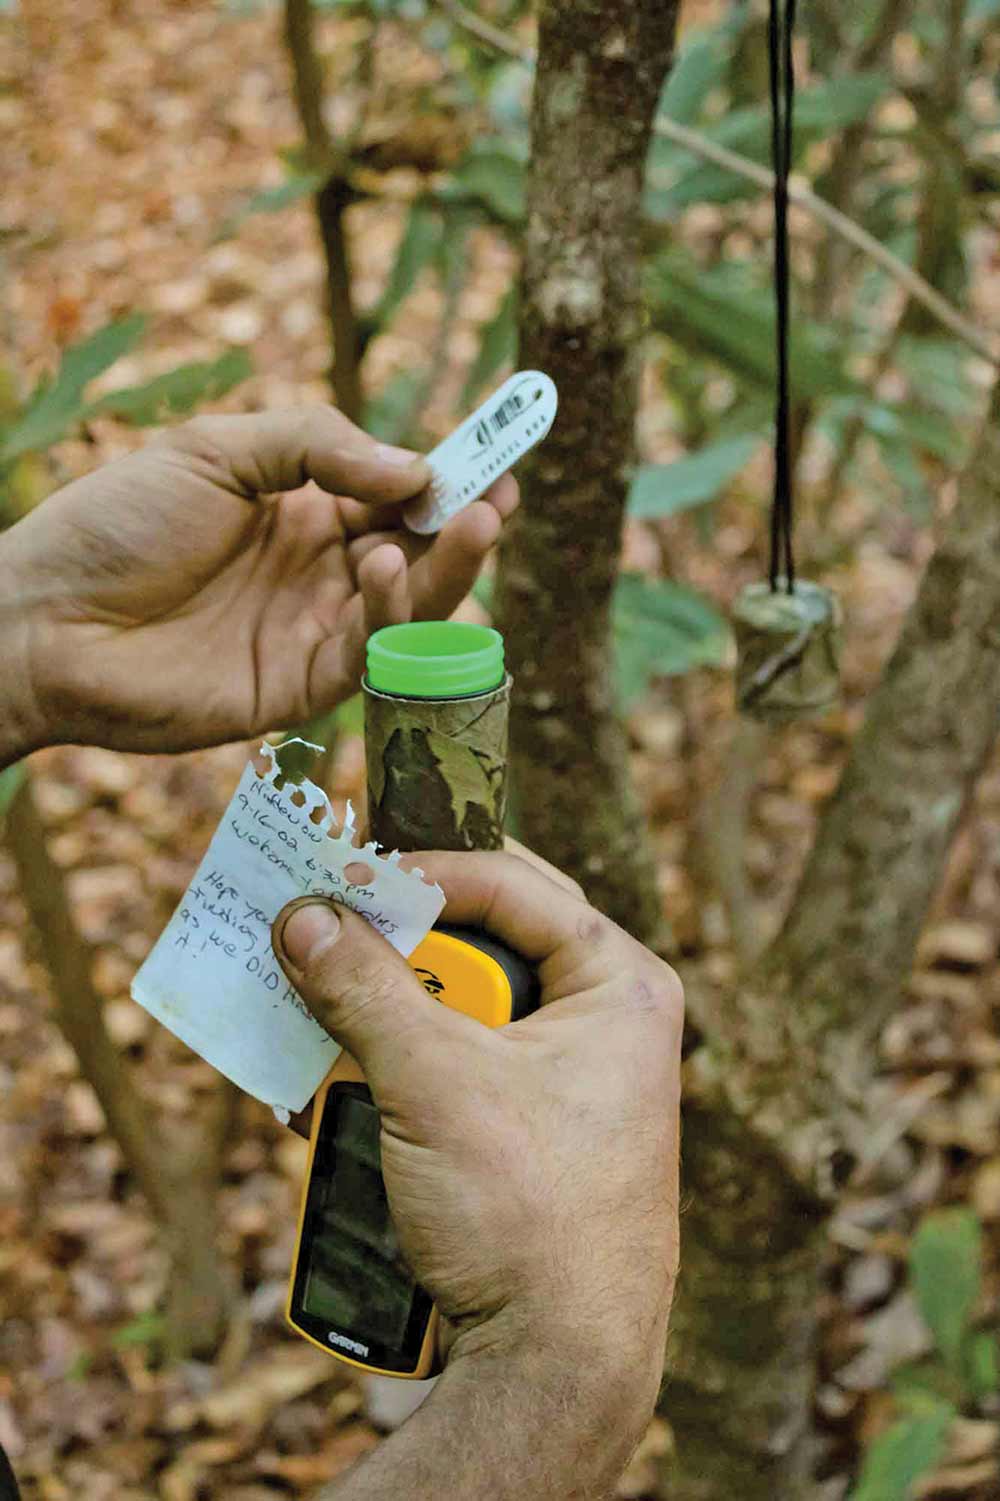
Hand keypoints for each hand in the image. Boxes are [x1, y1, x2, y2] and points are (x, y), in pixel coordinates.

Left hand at [0, 408, 515, 759]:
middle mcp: (317, 572)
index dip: (445, 474)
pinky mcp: (299, 687)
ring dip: (447, 566)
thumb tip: (413, 467)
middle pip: (416, 549)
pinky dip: (389, 612)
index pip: (394, 492)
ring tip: (476, 521)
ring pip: (406, 605)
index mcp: (300, 511)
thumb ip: (314, 445)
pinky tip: (388, 562)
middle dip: (464, 521)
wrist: (45, 619)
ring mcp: (311, 631)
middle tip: (503, 493)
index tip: (496, 451)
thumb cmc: (115, 523)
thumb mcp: (214, 450)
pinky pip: (367, 653)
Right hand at [272, 851, 681, 1493]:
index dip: (424, 871)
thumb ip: (364, 988)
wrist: (558, 1370)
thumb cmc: (530, 1215)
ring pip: (462, 1009)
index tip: (347, 877)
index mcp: (622, 984)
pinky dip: (398, 1071)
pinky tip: (343, 1096)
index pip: (514, 883)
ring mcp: (571, 1077)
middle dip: (399, 951)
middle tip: (327, 934)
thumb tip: (303, 916)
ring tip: (323, 1025)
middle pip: (485, 941)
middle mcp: (606, 1019)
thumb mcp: (434, 1083)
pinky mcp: (533, 1128)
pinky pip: (456, 1068)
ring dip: (386, 1017)